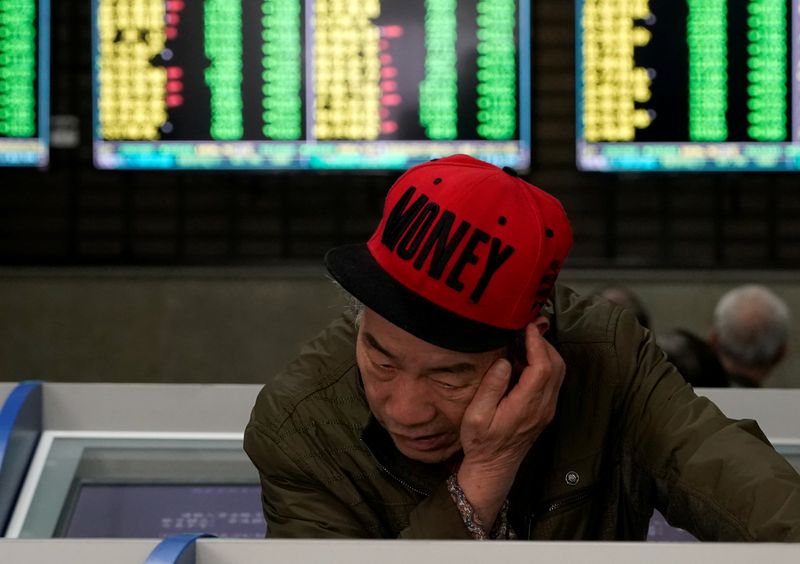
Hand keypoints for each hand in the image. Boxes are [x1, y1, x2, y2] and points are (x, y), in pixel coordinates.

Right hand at [455, 321, 565, 527]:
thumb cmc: (481, 442)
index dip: (537, 344)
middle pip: (556, 366)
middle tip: (526, 330)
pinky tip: (525, 360)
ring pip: (559, 373)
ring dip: (547, 353)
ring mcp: (547, 409)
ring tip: (526, 341)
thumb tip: (503, 361)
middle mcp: (543, 406)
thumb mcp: (476, 415)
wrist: (494, 467)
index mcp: (526, 406)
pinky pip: (553, 381)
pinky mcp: (546, 410)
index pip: (542, 367)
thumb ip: (491, 387)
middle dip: (544, 343)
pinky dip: (545, 364)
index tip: (526, 328)